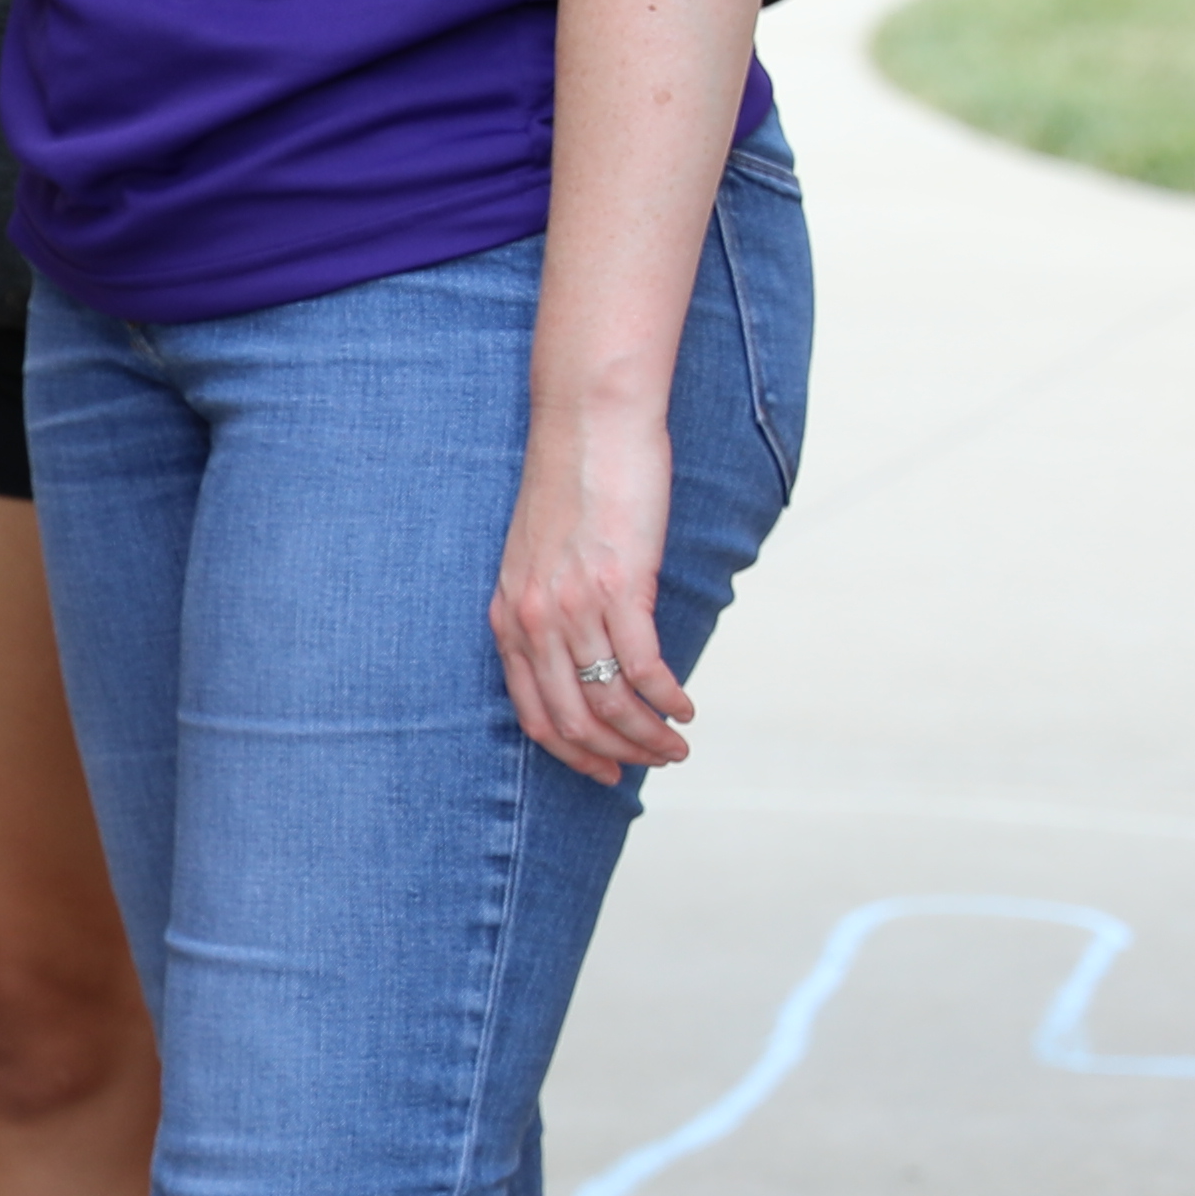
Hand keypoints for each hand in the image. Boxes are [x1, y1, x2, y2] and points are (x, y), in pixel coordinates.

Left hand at [495, 396, 692, 783]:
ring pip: (610, 702)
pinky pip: (643, 668)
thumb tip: (583, 655)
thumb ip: (551, 608)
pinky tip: (687, 707)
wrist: (590, 423)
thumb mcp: (542, 558)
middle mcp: (533, 620)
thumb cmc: (574, 486)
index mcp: (507, 617)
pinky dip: (668, 699)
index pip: (533, 713)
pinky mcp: (618, 588)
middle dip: (617, 756)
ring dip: (650, 736)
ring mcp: (573, 606)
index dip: (572, 754)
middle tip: (657, 763)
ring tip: (678, 745)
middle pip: (573, 720)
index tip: (605, 772)